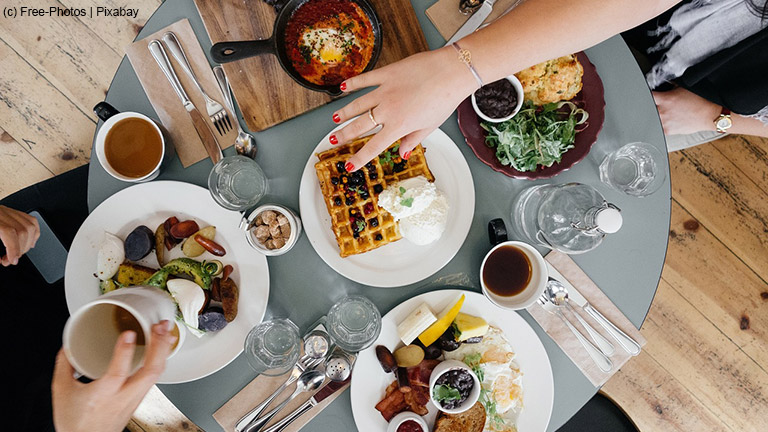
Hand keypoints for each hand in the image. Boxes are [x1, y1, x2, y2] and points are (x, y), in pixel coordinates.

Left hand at [0, 205, 39, 265]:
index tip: (12, 260)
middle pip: (22, 230)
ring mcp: (8, 211)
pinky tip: (29, 243)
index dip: (14, 248)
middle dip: (21, 249)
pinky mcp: (12, 212)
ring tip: (19, 253)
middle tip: (12, 259)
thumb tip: (4, 260)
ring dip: (28, 243)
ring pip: (30, 225)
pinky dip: (34, 234)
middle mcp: (2, 213)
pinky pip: (31, 220)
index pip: (9, 232)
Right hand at [52, 321, 176, 431]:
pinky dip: (160, 360)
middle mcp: (123, 397)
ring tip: (166, 331)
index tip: (129, 333)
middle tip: (160, 326)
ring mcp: (135, 399)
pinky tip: (162, 348)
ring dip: (163, 350)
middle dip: (159, 346)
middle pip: (150, 372)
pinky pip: (155, 378)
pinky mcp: (140, 399)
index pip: (117, 373)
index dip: (124, 352)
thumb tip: (68, 346)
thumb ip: (64, 366)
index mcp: (103, 395)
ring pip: (156, 375)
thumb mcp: (62, 392)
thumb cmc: (75, 423)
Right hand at [330, 47, 476, 170]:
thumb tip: (402, 153)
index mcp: (399, 126)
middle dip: (344, 135)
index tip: (349, 166)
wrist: (451, 72)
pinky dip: (353, 83)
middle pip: (359, 125)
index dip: (359, 158)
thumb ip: (413, 140)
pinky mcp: (387, 74)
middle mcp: (387, 110)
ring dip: (343, 112)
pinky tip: (343, 88)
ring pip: (357, 104)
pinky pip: (365, 80)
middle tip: (333, 140)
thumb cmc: (445, 98)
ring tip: (334, 119)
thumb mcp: (431, 126)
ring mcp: (385, 90)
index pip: (373, 146)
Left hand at [652, 88, 721, 134]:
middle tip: (656, 104)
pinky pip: (658, 127)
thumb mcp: (684, 88)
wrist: (710, 115)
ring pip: (651, 119)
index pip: (647, 95)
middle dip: (650, 106)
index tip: (645, 94)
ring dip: (655, 116)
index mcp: (665, 99)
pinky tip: (667, 120)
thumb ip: (670, 88)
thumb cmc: (700, 101)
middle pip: (647, 108)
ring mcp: (664, 122)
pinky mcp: (668, 131)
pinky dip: (661, 124)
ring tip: (664, 113)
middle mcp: (662, 111)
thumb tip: (664, 86)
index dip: (645, 94)